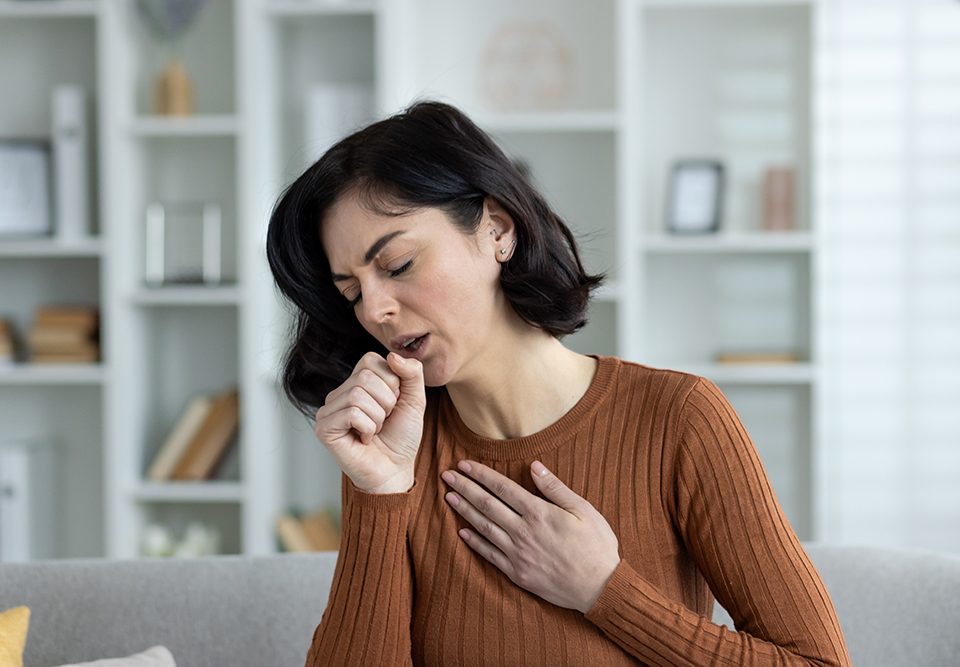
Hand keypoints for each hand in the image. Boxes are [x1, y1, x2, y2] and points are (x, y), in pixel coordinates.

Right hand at [313, 351, 425, 493]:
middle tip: (384, 421)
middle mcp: (339, 393)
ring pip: (358, 395)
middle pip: (365, 377)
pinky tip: (364, 439)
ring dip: (378, 417)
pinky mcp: (324, 428)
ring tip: (374, 431)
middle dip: (386, 402)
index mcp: (357, 382)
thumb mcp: (415, 400)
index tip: (392, 405)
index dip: (392, 383)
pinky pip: (352, 413)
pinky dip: (368, 428)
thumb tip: (392, 355)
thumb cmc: (401, 436)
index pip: (371, 360)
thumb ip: (413, 373)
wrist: (395, 470)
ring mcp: (328, 410)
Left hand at [441, 460, 620, 613]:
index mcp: (539, 513)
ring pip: (484, 527)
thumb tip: (534, 466)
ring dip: (464, 510)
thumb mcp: (583, 509)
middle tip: (446, 475)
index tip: (464, 464)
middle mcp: (523, 532)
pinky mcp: (517, 573)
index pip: (502, 488)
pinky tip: (463, 531)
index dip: (481, 475)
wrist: (600, 587)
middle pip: (487, 505)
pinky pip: (490, 555)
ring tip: (449, 497)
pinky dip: (475, 542)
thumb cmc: (596, 545)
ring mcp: (518, 554)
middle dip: (465, 488)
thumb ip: (555, 488)